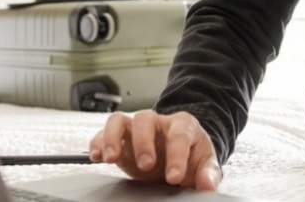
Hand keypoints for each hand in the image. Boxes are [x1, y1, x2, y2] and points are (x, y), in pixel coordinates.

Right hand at [88, 110, 221, 189]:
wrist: (179, 156)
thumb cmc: (191, 156)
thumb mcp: (204, 163)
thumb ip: (208, 173)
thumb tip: (208, 185)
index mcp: (182, 125)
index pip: (179, 134)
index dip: (177, 155)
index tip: (175, 177)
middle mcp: (157, 123)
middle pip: (145, 119)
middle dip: (144, 142)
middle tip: (146, 166)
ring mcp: (136, 129)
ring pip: (119, 120)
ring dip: (113, 137)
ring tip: (111, 158)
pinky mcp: (120, 139)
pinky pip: (103, 132)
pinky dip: (98, 142)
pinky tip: (96, 157)